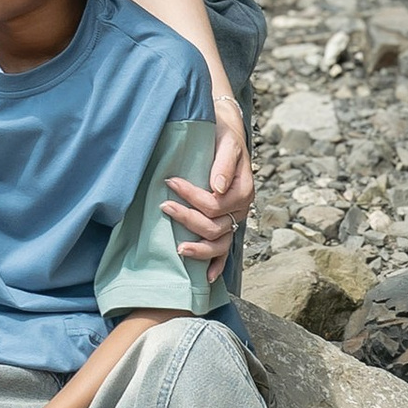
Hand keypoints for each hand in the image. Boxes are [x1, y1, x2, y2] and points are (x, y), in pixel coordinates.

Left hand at [164, 101, 253, 269]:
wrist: (227, 130)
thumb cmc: (223, 134)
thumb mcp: (226, 142)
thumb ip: (224, 163)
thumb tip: (218, 187)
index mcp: (243, 190)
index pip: (215, 203)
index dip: (192, 196)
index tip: (170, 182)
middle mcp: (241, 209)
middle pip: (214, 226)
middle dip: (187, 219)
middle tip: (164, 206)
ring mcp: (235, 219)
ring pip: (220, 244)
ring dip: (199, 249)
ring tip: (178, 249)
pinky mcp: (227, 224)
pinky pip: (225, 250)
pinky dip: (217, 265)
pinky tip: (206, 276)